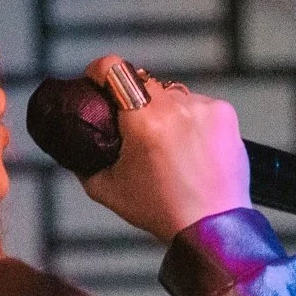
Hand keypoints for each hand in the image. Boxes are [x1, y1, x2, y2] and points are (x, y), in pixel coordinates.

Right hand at [79, 56, 250, 241]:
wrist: (212, 226)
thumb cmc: (161, 211)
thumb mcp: (107, 189)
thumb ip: (82, 163)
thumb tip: (71, 144)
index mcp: (144, 122)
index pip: (114, 69)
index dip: (99, 70)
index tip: (96, 79)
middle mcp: (176, 108)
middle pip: (142, 81)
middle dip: (133, 98)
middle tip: (133, 125)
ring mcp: (204, 108)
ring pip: (171, 94)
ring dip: (164, 109)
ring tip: (167, 144)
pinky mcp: (224, 113)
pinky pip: (197, 104)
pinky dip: (190, 119)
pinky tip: (190, 146)